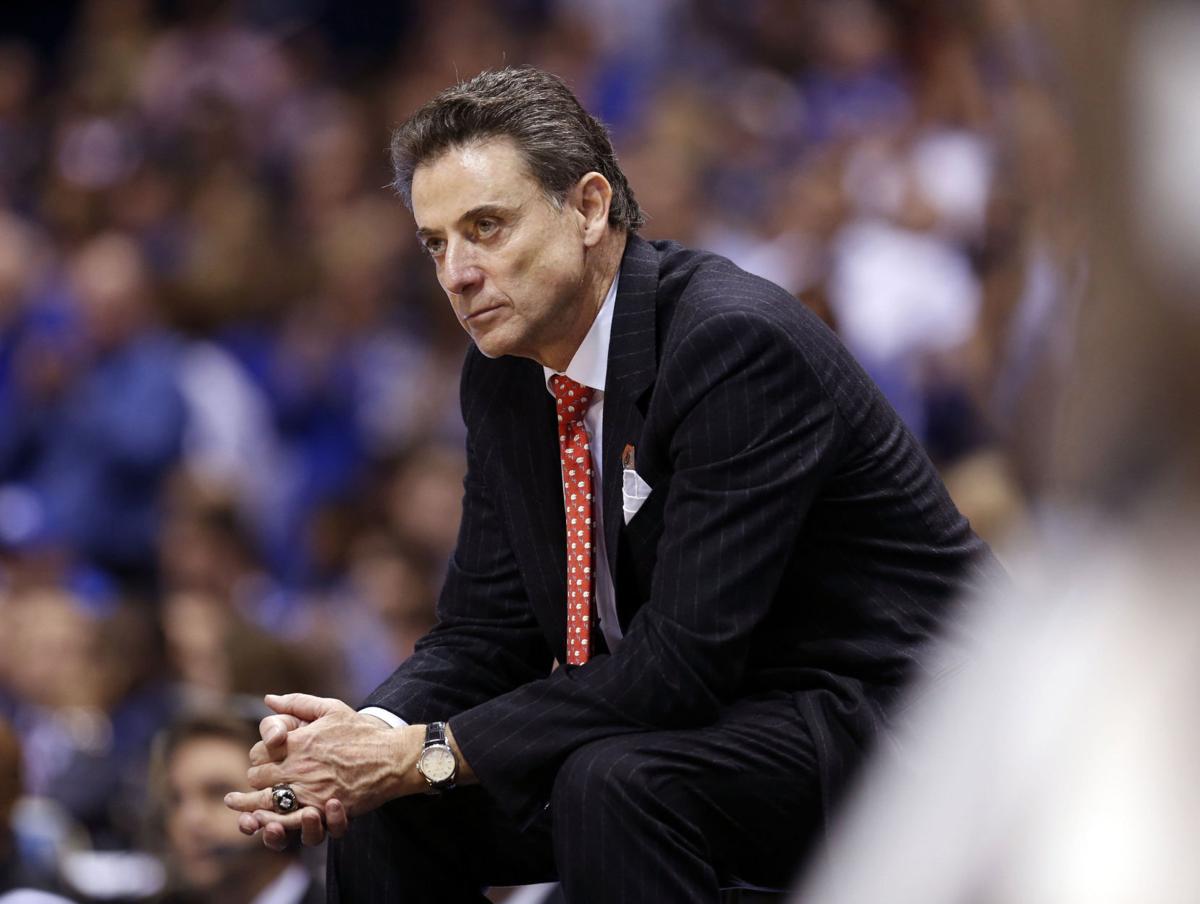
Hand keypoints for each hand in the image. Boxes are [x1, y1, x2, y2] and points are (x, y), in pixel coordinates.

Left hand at [224, 693, 422, 846]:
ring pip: (264, 802)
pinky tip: (261, 819)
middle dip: (255, 778)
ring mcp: (308, 790)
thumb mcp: (331, 708)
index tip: (264, 758)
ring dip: (248, 805)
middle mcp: (298, 766)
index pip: (259, 751)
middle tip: (255, 780)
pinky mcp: (320, 808)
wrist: (391, 758)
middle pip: (258, 776)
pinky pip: (286, 819)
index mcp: (298, 741)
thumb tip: (269, 699)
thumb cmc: (362, 732)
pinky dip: (270, 820)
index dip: (259, 755)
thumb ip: (298, 703)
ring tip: (237, 806)